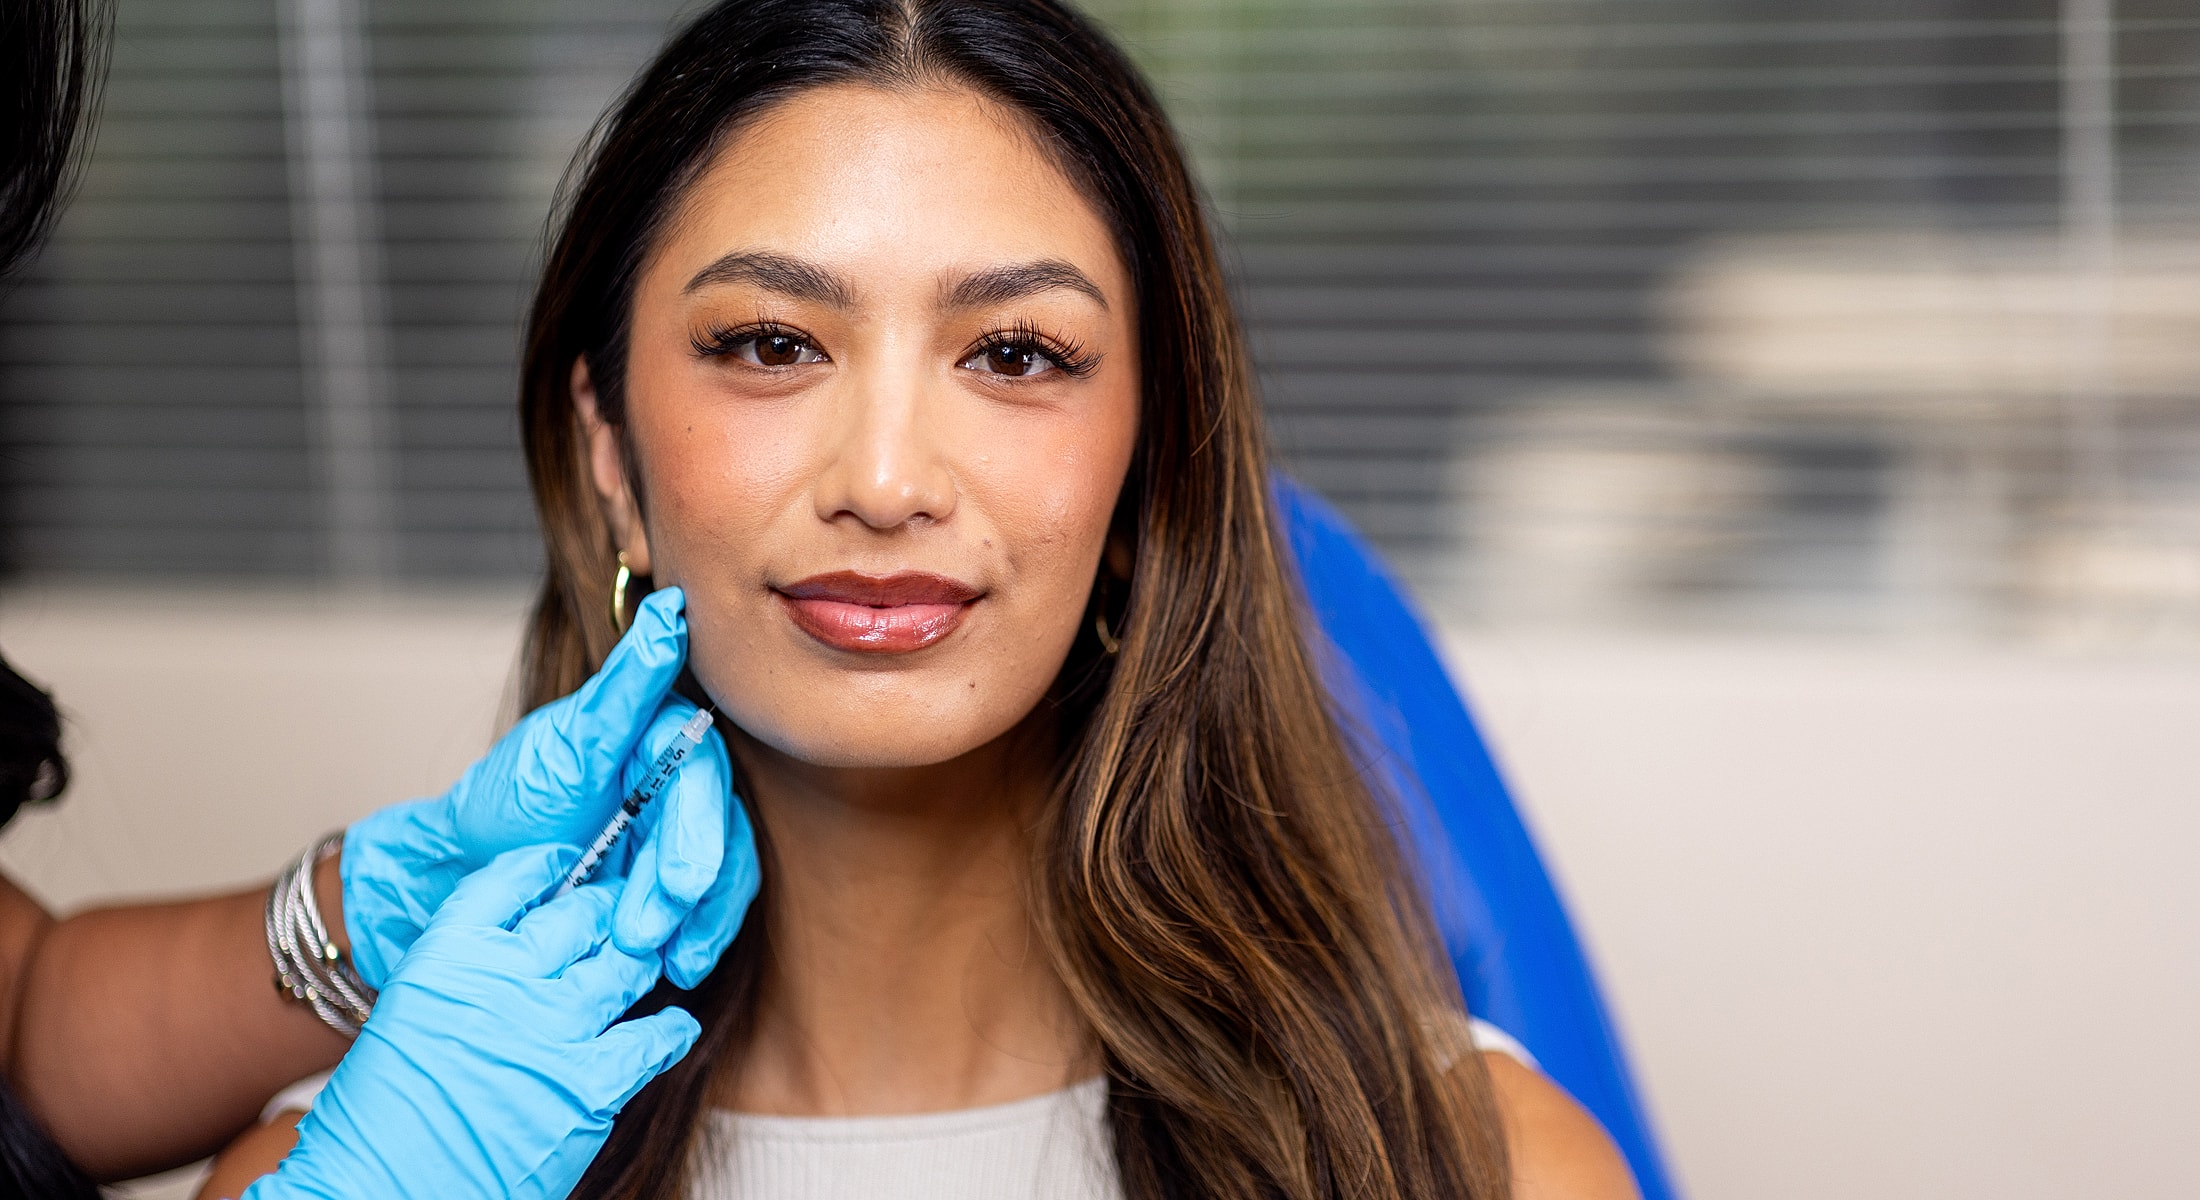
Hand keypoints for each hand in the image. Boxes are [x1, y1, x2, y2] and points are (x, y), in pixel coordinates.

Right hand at [242, 847, 699, 1199]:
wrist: (378, 1193)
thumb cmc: (381, 1117)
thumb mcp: (408, 1015)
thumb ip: (465, 973)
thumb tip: (519, 950)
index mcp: (448, 954)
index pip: (512, 880)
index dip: (548, 867)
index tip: (565, 865)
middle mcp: (504, 979)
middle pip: (581, 916)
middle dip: (606, 910)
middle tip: (621, 910)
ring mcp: (552, 1030)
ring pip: (624, 967)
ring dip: (638, 961)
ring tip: (643, 960)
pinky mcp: (589, 1086)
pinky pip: (652, 1039)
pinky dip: (668, 1030)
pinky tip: (674, 1026)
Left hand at [341, 586, 757, 988]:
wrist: (462, 880)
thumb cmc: (505, 803)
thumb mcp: (563, 746)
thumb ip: (625, 686)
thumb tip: (668, 610)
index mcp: (657, 736)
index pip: (702, 774)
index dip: (696, 828)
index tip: (680, 881)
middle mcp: (677, 781)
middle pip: (715, 831)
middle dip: (684, 886)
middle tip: (643, 930)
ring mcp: (676, 835)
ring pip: (723, 876)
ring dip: (698, 922)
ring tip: (657, 961)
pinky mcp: (671, 885)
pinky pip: (706, 912)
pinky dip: (695, 941)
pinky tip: (675, 969)